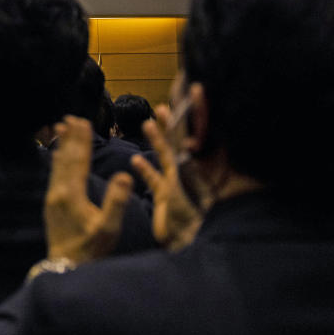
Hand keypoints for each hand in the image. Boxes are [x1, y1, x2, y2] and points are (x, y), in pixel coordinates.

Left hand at [44, 116, 132, 263]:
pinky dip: (57, 160)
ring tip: (60, 127)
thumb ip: (116, 201)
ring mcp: (52, 198)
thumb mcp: (108, 228)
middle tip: (71, 117)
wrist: (66, 269)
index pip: (78, 160)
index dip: (82, 140)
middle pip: (65, 157)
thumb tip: (124, 175)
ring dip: (61, 145)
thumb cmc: (91, 250)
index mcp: (72, 194)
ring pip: (56, 165)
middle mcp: (58, 192)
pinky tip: (57, 156)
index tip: (84, 121)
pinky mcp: (51, 205)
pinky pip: (54, 175)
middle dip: (70, 137)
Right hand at [130, 110, 201, 249]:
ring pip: (166, 155)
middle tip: (165, 106)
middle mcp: (188, 170)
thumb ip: (194, 165)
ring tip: (148, 124)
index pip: (196, 132)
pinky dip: (146, 169)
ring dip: (157, 140)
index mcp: (197, 165)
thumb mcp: (196, 188)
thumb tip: (196, 142)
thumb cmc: (195, 219)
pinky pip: (154, 178)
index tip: (195, 90)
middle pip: (180, 140)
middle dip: (173, 122)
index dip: (196, 112)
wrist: (189, 243)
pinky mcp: (166, 196)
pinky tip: (136, 160)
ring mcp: (177, 182)